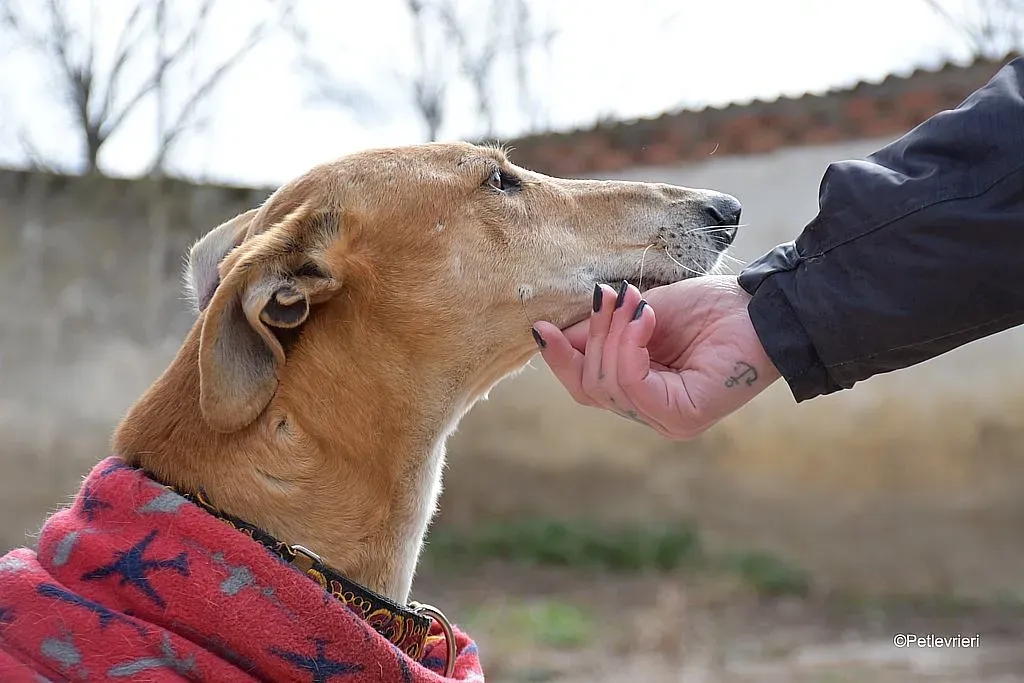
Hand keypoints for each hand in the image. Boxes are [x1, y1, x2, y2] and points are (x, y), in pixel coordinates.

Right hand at [532, 275, 780, 439]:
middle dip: (591, 337)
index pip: (586, 386)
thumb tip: (546, 335)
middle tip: (611, 298)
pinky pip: (632, 384)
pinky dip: (630, 346)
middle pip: (589, 387)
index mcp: (642, 391)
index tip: (541, 328)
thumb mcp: (639, 315)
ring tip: (635, 304)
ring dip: (613, 336)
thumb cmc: (710, 307)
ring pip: (607, 385)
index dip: (561, 359)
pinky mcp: (682, 417)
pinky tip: (646, 318)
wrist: (762, 304)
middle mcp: (652, 413)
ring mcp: (668, 421)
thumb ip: (601, 332)